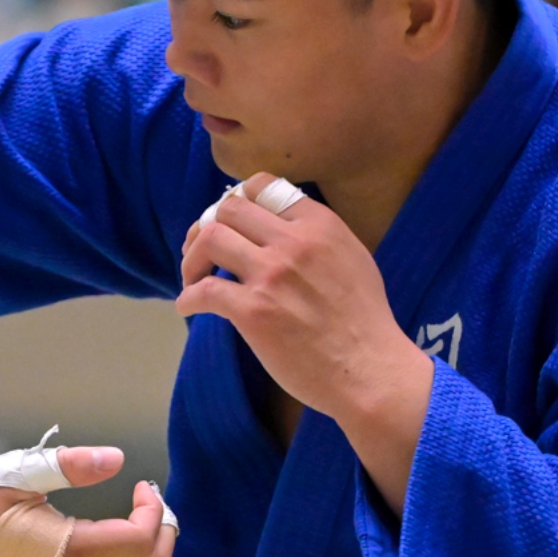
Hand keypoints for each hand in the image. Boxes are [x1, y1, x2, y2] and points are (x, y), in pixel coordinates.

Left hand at [177, 174, 435, 513]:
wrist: (369, 370)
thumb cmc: (364, 322)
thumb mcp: (353, 258)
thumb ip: (317, 238)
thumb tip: (278, 229)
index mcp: (320, 224)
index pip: (262, 186)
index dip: (235, 200)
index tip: (228, 221)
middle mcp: (294, 241)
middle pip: (228, 209)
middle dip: (206, 226)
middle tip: (201, 251)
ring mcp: (271, 275)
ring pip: (210, 240)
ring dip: (191, 259)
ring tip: (193, 278)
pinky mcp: (253, 311)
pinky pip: (203, 291)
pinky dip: (188, 298)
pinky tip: (189, 307)